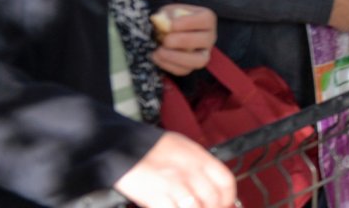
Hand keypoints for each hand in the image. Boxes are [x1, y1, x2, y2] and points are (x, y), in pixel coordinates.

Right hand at [113, 131, 236, 207]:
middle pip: (212, 200)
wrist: (120, 146)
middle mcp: (189, 171)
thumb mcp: (183, 148)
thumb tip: (212, 187)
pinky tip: (169, 207)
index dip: (228, 198)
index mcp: (199, 157)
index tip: (224, 204)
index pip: (226, 181)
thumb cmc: (150, 148)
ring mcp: (173, 185)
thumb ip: (199, 166)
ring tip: (184, 207)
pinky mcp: (154, 197)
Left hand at [149, 5, 215, 76]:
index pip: (205, 20)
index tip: (171, 25)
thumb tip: (163, 22)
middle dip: (182, 41)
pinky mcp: (191, 66)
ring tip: (160, 51)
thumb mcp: (169, 11)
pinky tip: (156, 57)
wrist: (169, 31)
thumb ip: (167, 15)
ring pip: (199, 61)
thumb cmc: (171, 19)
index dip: (188, 23)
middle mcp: (209, 37)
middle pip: (204, 40)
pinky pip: (183, 70)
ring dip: (177, 57)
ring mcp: (203, 53)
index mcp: (207, 19)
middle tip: (165, 40)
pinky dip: (168, 65)